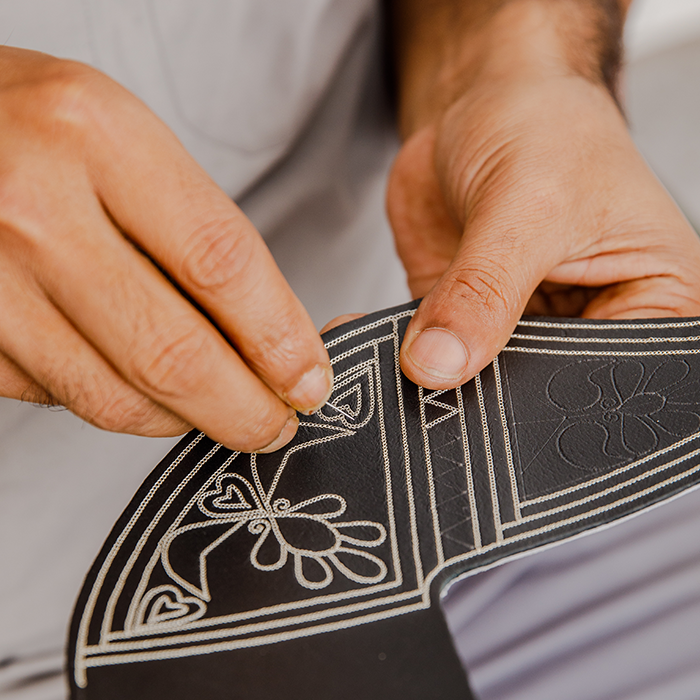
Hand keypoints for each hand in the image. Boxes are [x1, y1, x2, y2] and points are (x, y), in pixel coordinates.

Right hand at [0, 47, 332, 451]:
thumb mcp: (135, 147)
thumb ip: (205, 241)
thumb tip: (282, 341)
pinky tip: (140, 380)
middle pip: (172, 351)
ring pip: (116, 397)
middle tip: (276, 425)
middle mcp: (32, 207)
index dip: (279, 339)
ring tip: (219, 407)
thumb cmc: (49, 135)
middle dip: (244, 410)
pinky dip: (121, 403)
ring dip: (185, 418)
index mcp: (99, 137)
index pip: (220, 264)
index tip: (309, 381)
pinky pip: (64, 398)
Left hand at [388, 72, 699, 389]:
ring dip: (433, 372)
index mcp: (653, 301)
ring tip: (404, 353)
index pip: (606, 380)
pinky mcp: (469, 322)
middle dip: (483, 386)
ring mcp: (525, 328)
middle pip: (540, 392)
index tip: (488, 384)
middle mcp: (592, 324)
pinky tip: (373, 339)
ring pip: (478, 380)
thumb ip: (485, 291)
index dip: (545, 393)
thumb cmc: (545, 129)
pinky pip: (432, 355)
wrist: (485, 104)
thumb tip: (441, 363)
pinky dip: (400, 350)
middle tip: (437, 372)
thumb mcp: (527, 206)